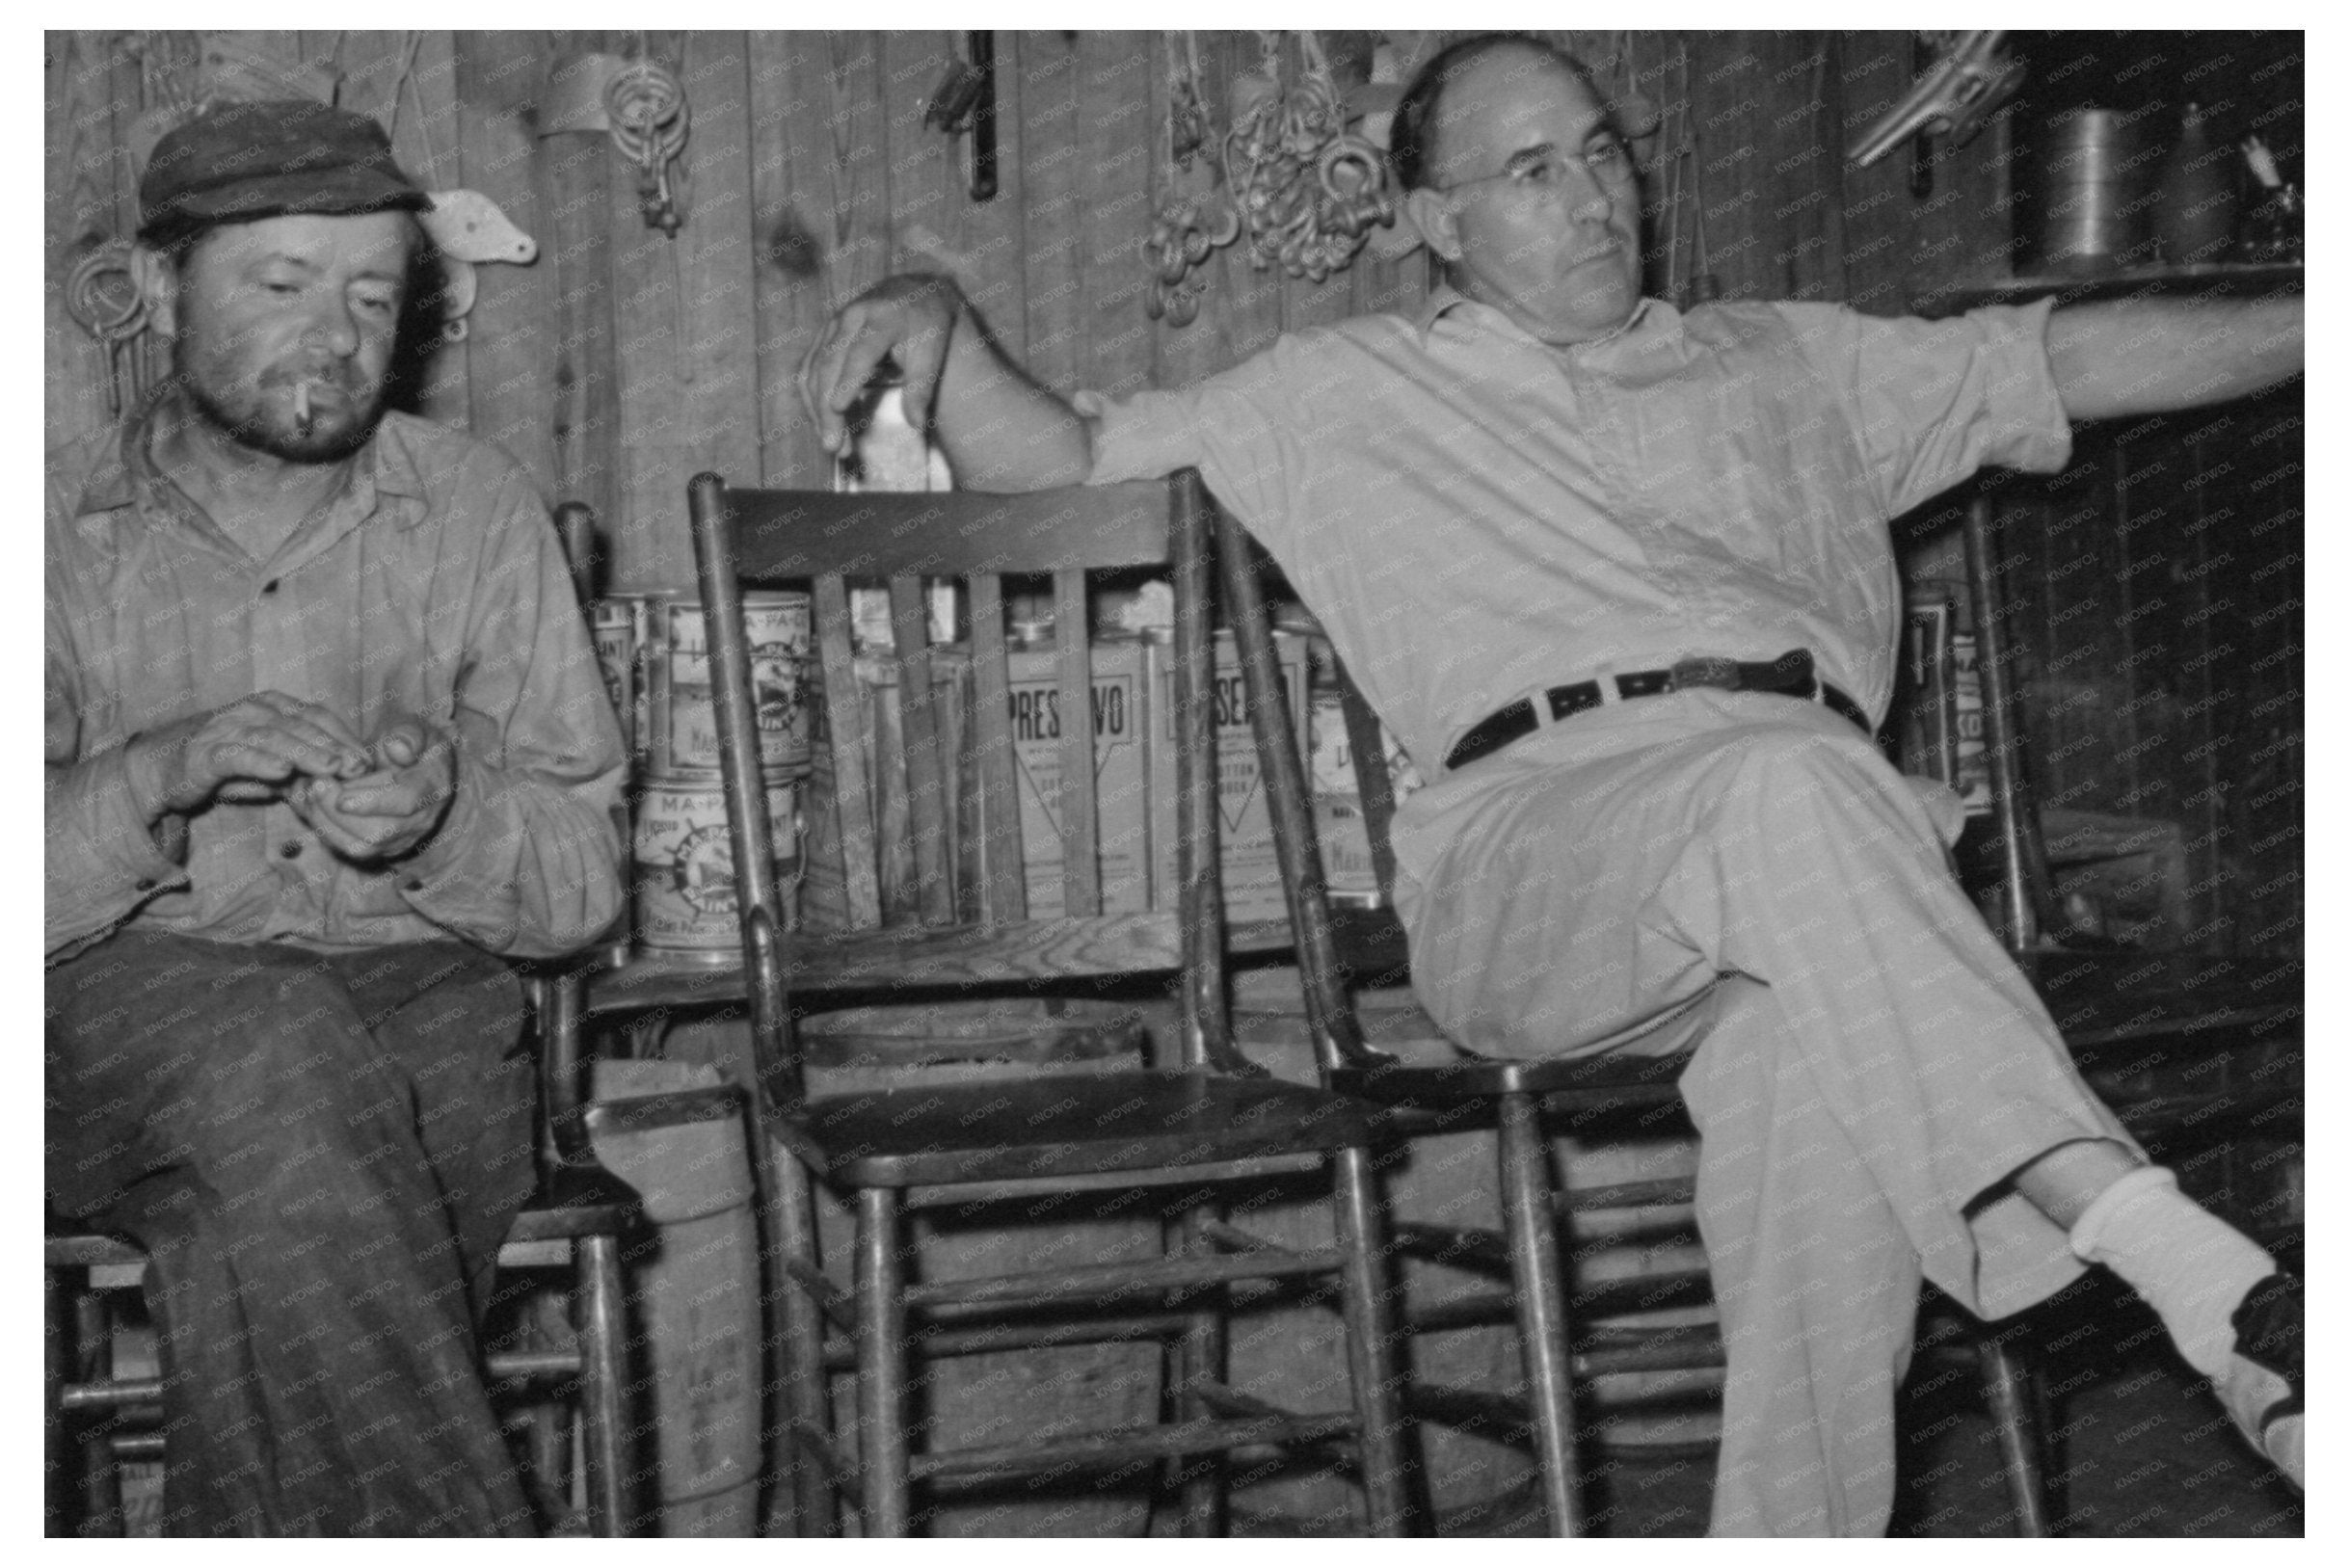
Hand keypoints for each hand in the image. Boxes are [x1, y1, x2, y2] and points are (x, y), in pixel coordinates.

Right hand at [128, 693, 371, 818]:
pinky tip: (282, 773)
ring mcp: (226, 729)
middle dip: (332, 745)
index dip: (344, 736)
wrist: (166, 770)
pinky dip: (261, 763)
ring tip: (330, 768)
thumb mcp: (275, 764)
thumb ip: (306, 766)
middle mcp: (251, 711)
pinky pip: (236, 756)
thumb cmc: (230, 765)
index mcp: (272, 706)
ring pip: (272, 737)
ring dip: (305, 753)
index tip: (368, 760)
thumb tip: (348, 778)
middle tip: (357, 767)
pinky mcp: (204, 754)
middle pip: (299, 724)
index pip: (317, 716)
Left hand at [290, 713, 455, 865]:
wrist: (408, 762)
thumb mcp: (412, 726)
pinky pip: (348, 848)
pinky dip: (324, 827)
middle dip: (339, 813)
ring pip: (361, 847)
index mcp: (434, 787)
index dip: (373, 802)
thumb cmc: (407, 741)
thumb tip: (398, 748)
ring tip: (309, 791)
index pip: (407, 802)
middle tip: (315, 784)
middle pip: (379, 832)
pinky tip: (311, 803)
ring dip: (328, 822)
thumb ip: (407, 733)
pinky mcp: (379, 847)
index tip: (341, 797)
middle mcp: (421, 820)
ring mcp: (400, 837)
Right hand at [798, 273, 964, 456]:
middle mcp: (852, 317)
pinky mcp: (825, 334)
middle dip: (828, 407)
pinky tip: (822, 424)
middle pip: (831, 364)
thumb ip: (923, 386)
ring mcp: (833, 324)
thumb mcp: (933, 351)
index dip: (848, 379)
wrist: (913, 292)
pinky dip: (811, 398)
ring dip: (817, 408)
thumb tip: (916, 424)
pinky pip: (809, 367)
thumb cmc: (926, 325)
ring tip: (831, 443)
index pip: (861, 352)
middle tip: (834, 445)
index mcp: (882, 318)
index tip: (839, 407)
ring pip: (815, 368)